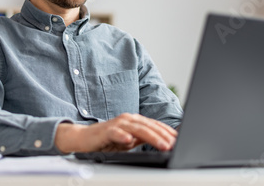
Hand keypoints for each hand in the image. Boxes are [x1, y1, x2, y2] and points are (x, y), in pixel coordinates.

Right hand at [54, 113, 176, 153]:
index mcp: (135, 121)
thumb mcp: (130, 140)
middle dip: (162, 135)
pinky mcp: (106, 131)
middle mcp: (127, 119)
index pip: (154, 125)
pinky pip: (116, 133)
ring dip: (150, 136)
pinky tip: (129, 141)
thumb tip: (163, 141)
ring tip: (162, 144)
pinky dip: (123, 136)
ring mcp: (117, 124)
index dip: (167, 131)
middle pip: (148, 126)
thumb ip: (143, 139)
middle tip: (173, 144)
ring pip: (137, 129)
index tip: (179, 139)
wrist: (85, 138)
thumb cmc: (108, 140)